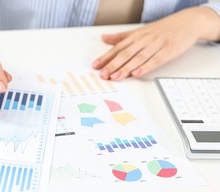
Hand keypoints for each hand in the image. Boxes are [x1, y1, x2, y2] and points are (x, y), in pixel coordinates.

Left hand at [92, 6, 219, 80]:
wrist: (188, 22)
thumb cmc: (163, 28)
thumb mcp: (140, 31)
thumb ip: (121, 37)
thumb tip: (104, 38)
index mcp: (136, 35)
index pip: (118, 48)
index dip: (106, 57)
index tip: (95, 65)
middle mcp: (144, 39)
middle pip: (126, 54)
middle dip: (113, 65)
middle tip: (103, 74)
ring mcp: (156, 45)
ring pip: (138, 58)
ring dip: (126, 68)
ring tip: (115, 77)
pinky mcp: (168, 51)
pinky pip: (155, 60)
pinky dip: (145, 67)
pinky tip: (137, 73)